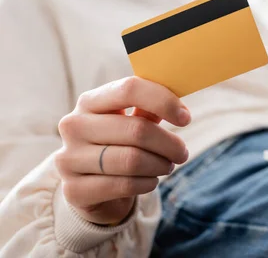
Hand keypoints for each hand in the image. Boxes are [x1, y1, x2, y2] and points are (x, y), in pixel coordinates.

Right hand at [55, 77, 190, 225]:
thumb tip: (180, 105)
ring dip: (160, 165)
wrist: (90, 188)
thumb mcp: (131, 122)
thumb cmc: (118, 145)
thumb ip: (150, 109)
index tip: (185, 118)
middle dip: (169, 144)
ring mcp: (69, 158)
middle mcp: (74, 126)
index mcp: (90, 101)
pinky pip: (124, 185)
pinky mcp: (74, 190)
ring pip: (133, 160)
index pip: (129, 89)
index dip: (164, 101)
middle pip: (137, 130)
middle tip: (182, 152)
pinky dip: (147, 183)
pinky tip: (150, 181)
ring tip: (167, 166)